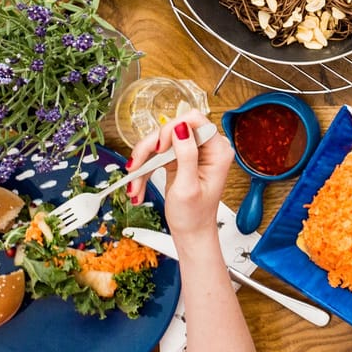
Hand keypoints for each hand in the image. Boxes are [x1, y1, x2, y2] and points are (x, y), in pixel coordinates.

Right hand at [126, 111, 229, 241]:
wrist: (191, 232)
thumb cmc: (194, 216)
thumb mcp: (188, 187)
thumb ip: (186, 155)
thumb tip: (181, 127)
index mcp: (218, 150)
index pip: (194, 120)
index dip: (172, 129)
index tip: (159, 148)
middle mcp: (207, 147)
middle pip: (171, 130)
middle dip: (150, 149)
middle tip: (135, 168)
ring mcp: (192, 152)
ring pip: (160, 142)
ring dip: (142, 163)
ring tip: (134, 185)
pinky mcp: (179, 158)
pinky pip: (156, 155)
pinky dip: (144, 170)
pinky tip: (136, 188)